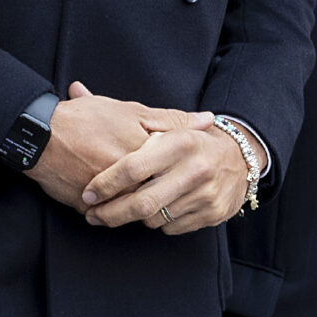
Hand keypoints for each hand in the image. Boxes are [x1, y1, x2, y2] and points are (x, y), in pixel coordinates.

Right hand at [26, 81, 211, 213]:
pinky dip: (113, 213)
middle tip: (164, 189)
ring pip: (136, 211)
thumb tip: (208, 121)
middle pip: (159, 195)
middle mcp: (130, 180)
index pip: (176, 172)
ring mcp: (109, 197)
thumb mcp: (129, 110)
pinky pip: (109, 217)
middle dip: (165, 195)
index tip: (182, 171)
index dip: (180, 172)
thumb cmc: (83, 118)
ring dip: (141, 208)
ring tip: (141, 199)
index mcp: (144, 154)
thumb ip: (171, 119)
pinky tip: (115, 205)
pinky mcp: (89, 208)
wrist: (38, 135)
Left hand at [80, 118, 257, 232]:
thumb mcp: (165, 125)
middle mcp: (195, 169)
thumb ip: (121, 114)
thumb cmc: (190, 140)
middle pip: (142, 203)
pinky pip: (172, 228)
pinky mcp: (213, 214)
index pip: (133, 168)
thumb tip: (76, 88)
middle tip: (93, 215)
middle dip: (111, 214)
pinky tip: (154, 211)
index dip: (106, 184)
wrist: (240, 158)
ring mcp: (206, 195)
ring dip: (135, 217)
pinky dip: (159, 222)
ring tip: (123, 208)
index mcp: (180, 142)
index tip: (87, 193)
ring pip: (155, 218)